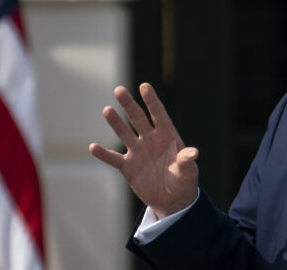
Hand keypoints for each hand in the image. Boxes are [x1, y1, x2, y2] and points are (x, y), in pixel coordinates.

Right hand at [89, 83, 198, 218]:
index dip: (151, 100)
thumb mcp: (188, 172)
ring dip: (115, 122)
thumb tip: (194, 152)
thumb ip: (187, 161)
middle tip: (119, 90)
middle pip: (138, 118)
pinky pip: (113, 158)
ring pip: (124, 133)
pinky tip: (93, 147)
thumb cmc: (184, 182)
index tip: (144, 86)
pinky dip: (103, 154)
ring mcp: (138, 152)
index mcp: (167, 136)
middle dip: (129, 104)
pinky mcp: (128, 167)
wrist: (172, 200)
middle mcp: (150, 140)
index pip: (158, 114)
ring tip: (107, 110)